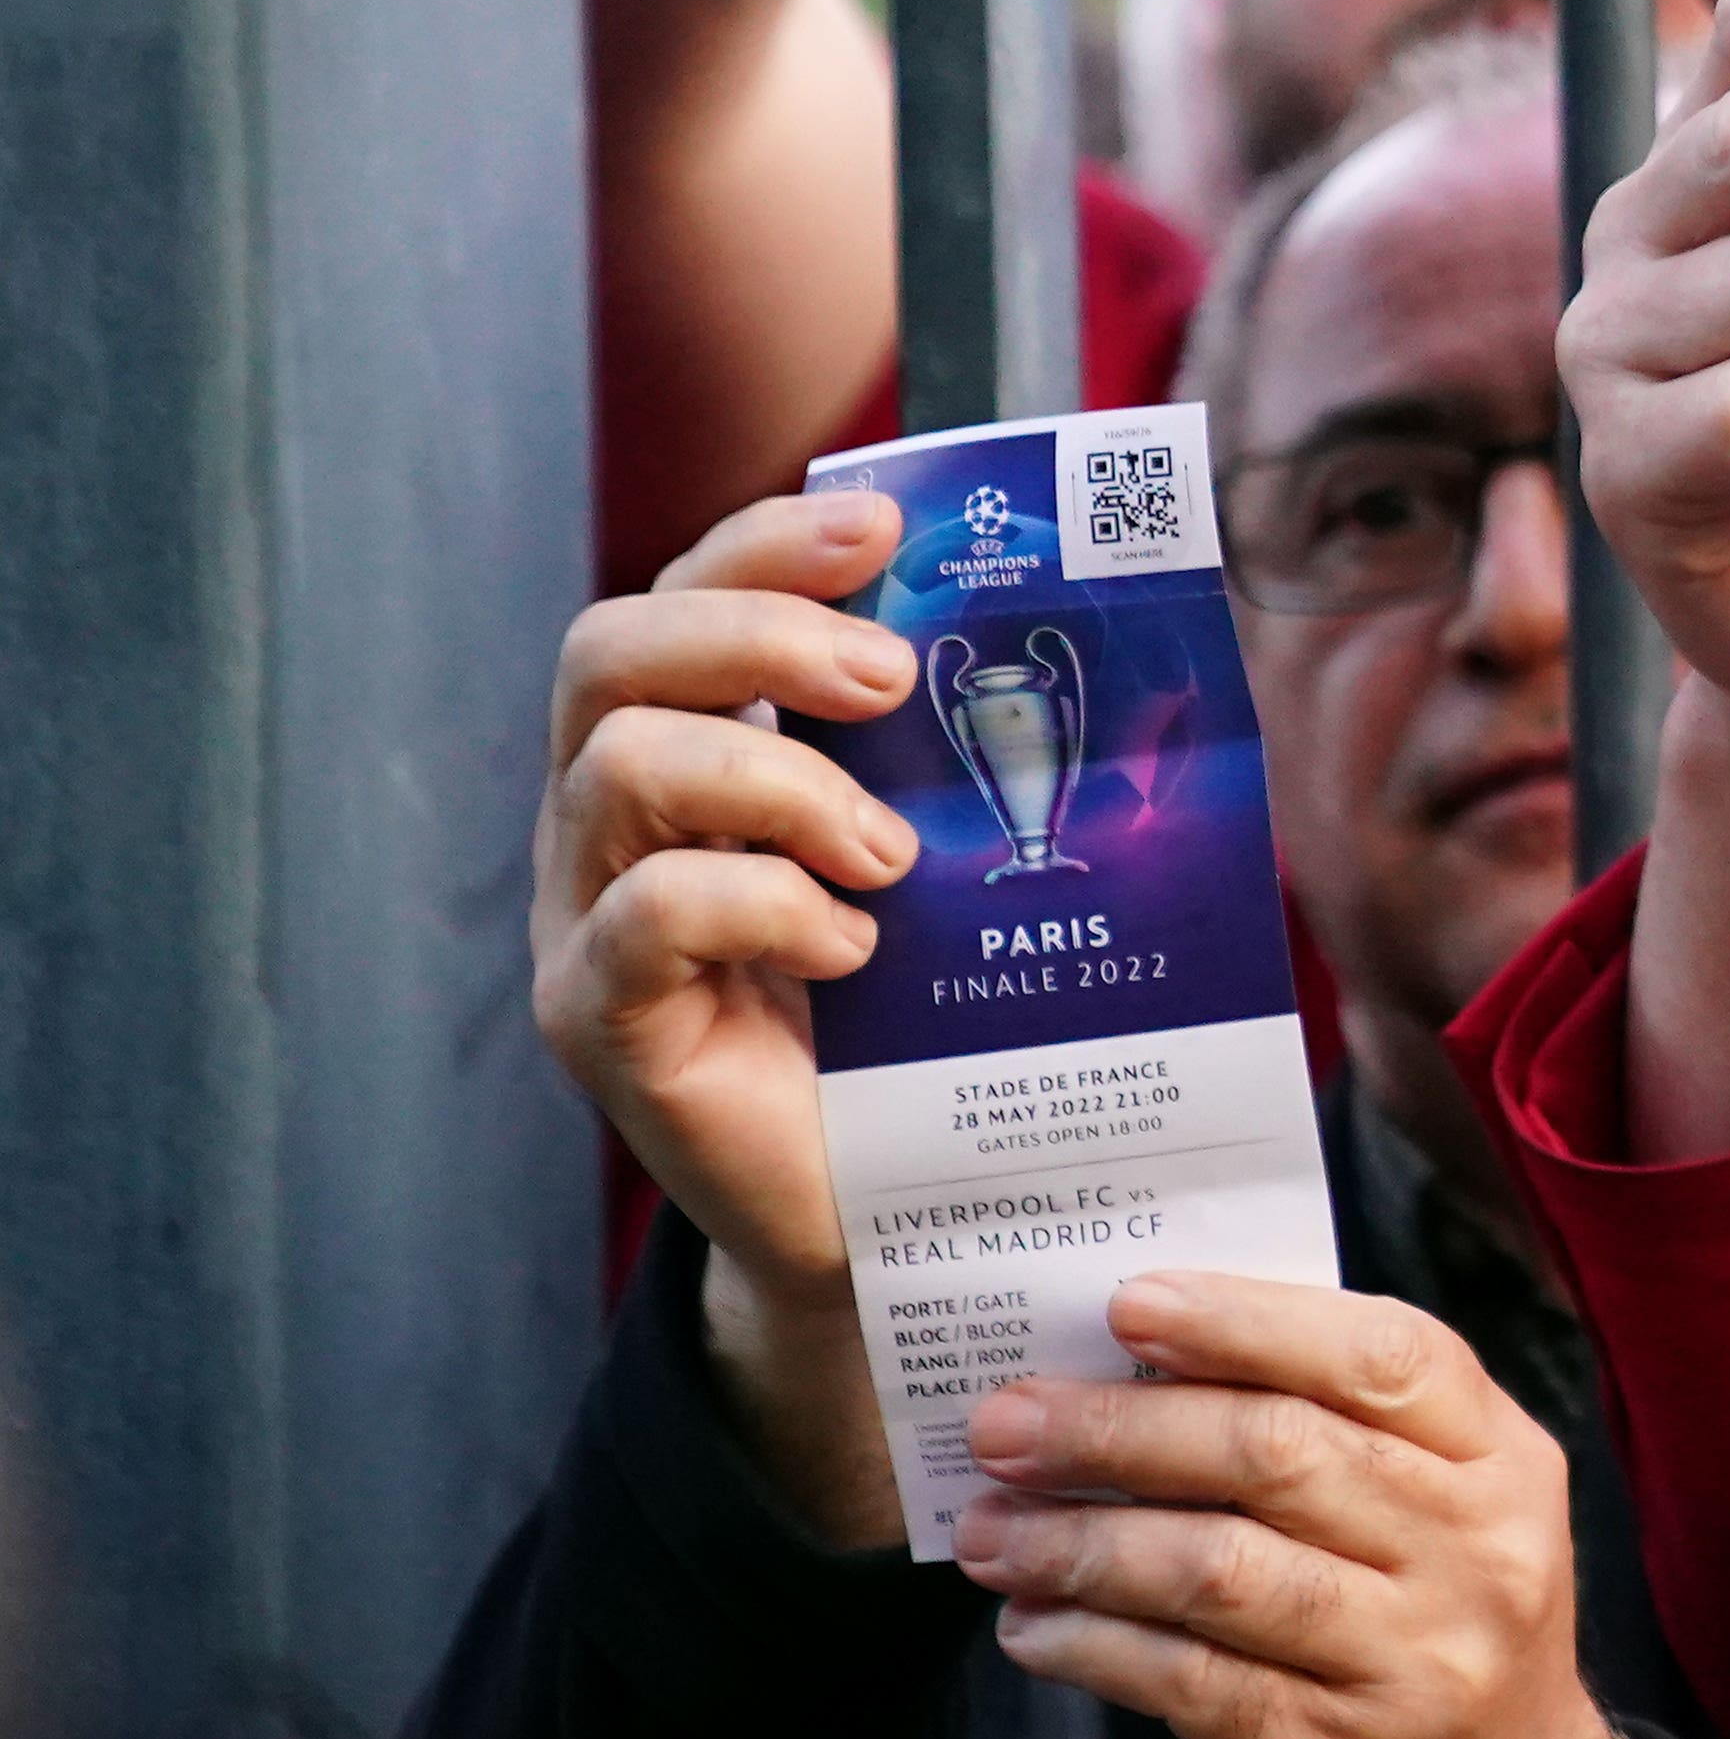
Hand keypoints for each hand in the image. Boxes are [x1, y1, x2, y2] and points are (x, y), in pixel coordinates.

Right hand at [533, 493, 926, 1534]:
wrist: (903, 1210)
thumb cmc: (937, 1017)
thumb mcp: (960, 856)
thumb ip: (975, 751)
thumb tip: (1134, 626)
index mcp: (695, 752)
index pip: (680, 596)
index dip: (764, 542)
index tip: (883, 528)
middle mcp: (612, 820)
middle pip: (609, 652)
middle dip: (759, 632)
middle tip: (889, 680)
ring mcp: (587, 918)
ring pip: (619, 765)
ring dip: (780, 781)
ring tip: (893, 857)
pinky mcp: (600, 1020)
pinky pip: (644, 914)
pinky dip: (763, 905)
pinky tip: (853, 948)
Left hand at [955, 1273, 1625, 1738]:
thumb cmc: (1437, 1647)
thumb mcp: (1445, 1526)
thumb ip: (1341, 1442)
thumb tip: (1140, 1373)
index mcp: (1505, 1467)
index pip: (1387, 1356)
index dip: (1251, 1321)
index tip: (1128, 1305)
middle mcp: (1477, 1557)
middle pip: (1280, 1454)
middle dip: (1120, 1428)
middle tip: (1005, 1423)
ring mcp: (1415, 1666)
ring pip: (1219, 1569)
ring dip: (1080, 1542)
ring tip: (988, 1530)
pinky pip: (1188, 1683)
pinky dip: (1092, 1646)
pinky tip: (1032, 1627)